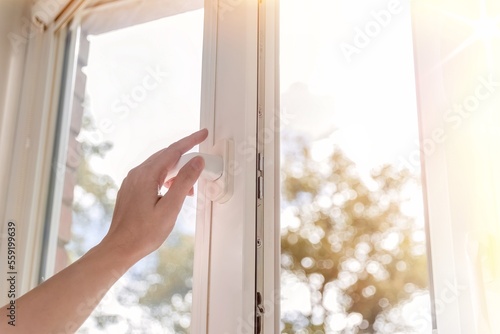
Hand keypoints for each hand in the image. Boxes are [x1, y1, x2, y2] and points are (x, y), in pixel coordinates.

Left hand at [102, 128, 207, 262]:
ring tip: (190, 187)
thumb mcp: (170, 208)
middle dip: (185, 154)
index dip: (191, 141)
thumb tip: (197, 161)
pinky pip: (152, 175)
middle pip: (166, 156)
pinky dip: (166, 178)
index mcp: (147, 175)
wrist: (120, 248)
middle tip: (201, 158)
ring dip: (177, 170)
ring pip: (159, 166)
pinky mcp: (131, 190)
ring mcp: (132, 181)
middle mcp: (137, 174)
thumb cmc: (144, 233)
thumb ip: (185, 182)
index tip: (203, 133)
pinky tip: (173, 191)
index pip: (174, 151)